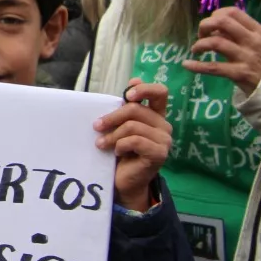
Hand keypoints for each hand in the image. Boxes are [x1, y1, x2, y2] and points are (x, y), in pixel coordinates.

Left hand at [94, 79, 172, 212]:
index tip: (127, 94)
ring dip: (112, 135)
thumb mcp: (119, 125)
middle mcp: (163, 125)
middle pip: (136, 109)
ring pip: (132, 126)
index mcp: (155, 115)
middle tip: (96, 126)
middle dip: (112, 117)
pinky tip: (117, 153)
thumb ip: (126, 107)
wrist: (123, 180)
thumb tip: (134, 80)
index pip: (160, 92)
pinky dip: (120, 145)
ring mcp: (164, 140)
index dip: (144, 89)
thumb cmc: (119, 150)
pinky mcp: (159, 153)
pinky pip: (135, 141)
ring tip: (102, 144)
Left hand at [183, 7, 260, 92]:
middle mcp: (252, 41)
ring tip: (196, 50)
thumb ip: (238, 32)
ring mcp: (246, 57)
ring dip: (200, 44)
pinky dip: (196, 65)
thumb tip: (213, 24)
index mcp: (257, 30)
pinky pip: (213, 67)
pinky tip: (187, 64)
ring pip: (215, 42)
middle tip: (201, 35)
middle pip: (222, 22)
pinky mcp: (239, 73)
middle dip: (205, 25)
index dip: (216, 15)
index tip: (212, 25)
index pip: (232, 12)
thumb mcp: (257, 42)